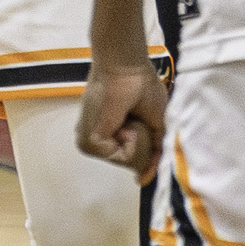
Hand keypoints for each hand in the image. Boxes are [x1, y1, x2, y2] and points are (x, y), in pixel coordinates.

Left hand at [77, 60, 168, 181]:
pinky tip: (125, 122)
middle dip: (143, 142)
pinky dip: (133, 140)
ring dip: (139, 140)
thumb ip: (153, 150)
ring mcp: (90, 142)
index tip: (139, 131)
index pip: (130, 156)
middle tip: (135, 117)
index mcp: (105, 133)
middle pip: (130, 161)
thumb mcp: (154, 122)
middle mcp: (94, 139)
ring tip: (130, 117)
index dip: (144, 147)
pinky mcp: (90, 141)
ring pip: (127, 161)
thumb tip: (144, 178)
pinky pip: (123, 156)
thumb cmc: (141, 85)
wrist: (127, 67)